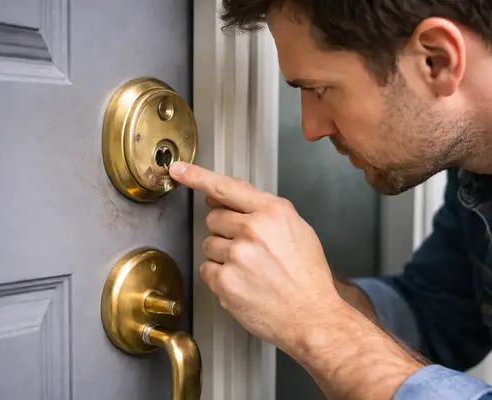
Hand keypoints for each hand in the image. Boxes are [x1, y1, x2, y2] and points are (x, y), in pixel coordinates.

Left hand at [169, 162, 343, 351]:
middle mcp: (254, 230)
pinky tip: (243, 283)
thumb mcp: (296, 229)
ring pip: (209, 245)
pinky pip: (207, 270)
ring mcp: (237, 256)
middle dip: (225, 231)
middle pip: (213, 218)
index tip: (179, 170)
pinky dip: (220, 277)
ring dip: (223, 256)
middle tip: (248, 248)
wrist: (312, 316)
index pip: (226, 187)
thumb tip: (224, 197)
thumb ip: (261, 209)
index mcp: (273, 212)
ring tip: (251, 269)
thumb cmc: (307, 276)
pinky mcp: (225, 282)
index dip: (197, 176)